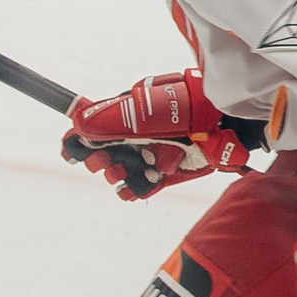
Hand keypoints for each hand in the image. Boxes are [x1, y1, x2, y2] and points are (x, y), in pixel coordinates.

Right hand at [61, 70, 256, 199]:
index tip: (73, 151)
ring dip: (116, 174)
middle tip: (106, 162)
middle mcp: (134, 136)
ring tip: (123, 171)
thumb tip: (77, 123)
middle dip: (98, 161)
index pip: (91, 128)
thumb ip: (111, 117)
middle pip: (100, 154)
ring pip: (118, 173)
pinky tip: (138, 184)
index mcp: (125, 114)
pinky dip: (134, 189)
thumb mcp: (144, 109)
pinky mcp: (163, 173)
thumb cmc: (186, 106)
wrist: (223, 121)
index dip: (78, 141)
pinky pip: (138, 188)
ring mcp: (148, 154)